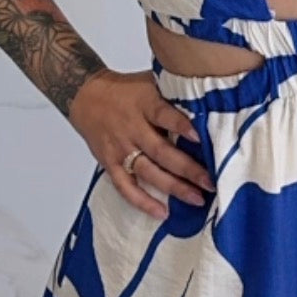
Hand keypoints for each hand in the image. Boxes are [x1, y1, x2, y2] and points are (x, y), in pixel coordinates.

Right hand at [68, 67, 213, 219]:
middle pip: (160, 151)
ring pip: (148, 172)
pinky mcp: (110, 164)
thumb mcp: (150, 83)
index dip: (180, 125)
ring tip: (196, 198)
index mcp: (144, 104)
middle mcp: (132, 128)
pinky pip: (126, 187)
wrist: (87, 97)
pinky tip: (163, 213)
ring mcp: (120, 149)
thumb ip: (174, 93)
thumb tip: (210, 100)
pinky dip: (143, 202)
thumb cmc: (127, 91)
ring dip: (173, 187)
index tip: (200, 137)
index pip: (162, 114)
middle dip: (187, 168)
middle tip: (210, 182)